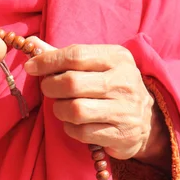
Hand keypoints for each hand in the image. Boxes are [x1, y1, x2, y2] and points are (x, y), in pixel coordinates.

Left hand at [24, 41, 168, 164]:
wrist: (147, 121)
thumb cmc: (113, 88)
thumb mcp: (97, 65)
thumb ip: (66, 56)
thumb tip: (32, 44)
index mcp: (118, 58)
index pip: (76, 55)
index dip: (48, 61)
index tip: (31, 67)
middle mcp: (123, 82)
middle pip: (72, 83)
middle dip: (51, 87)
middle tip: (48, 89)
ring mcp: (123, 110)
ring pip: (75, 110)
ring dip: (59, 110)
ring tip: (61, 107)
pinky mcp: (119, 135)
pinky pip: (81, 132)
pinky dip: (70, 128)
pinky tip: (73, 123)